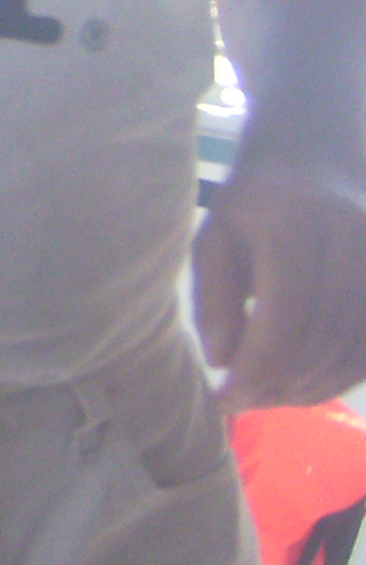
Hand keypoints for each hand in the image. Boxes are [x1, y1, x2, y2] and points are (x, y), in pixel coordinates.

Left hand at [195, 166, 365, 410]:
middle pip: (322, 339)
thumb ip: (213, 295)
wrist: (317, 161)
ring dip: (310, 388)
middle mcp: (350, 243)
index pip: (284, 318)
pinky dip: (340, 377)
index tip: (225, 398)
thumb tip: (222, 360)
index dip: (257, 369)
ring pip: (353, 350)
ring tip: (268, 398)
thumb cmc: (253, 205)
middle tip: (243, 403)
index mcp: (295, 226)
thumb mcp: (215, 236)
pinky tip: (304, 386)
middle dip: (279, 384)